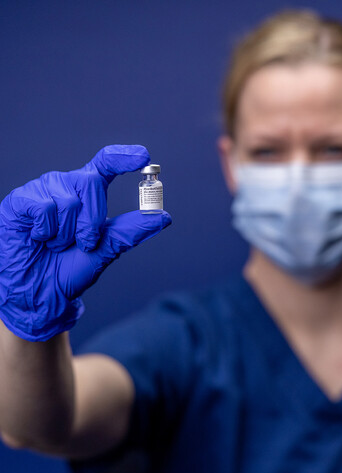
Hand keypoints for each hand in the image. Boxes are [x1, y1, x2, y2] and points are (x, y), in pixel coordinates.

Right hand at [0, 145, 170, 340]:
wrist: (40, 291)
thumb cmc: (72, 268)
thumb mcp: (108, 249)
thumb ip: (132, 230)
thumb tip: (164, 217)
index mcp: (89, 193)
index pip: (106, 163)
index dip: (124, 157)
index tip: (143, 156)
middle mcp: (67, 185)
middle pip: (91, 182)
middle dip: (93, 220)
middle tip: (85, 243)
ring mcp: (43, 191)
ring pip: (68, 199)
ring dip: (67, 233)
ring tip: (57, 244)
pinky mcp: (20, 201)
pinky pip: (44, 207)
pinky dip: (47, 232)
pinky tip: (39, 239)